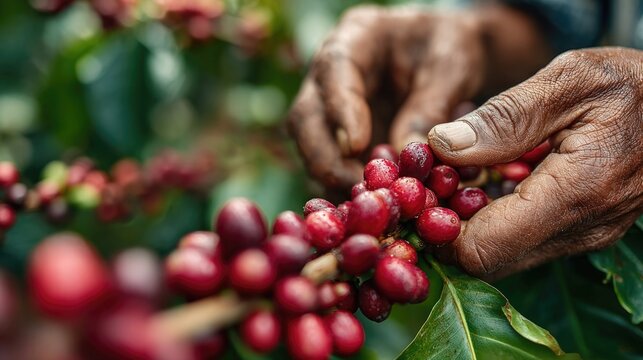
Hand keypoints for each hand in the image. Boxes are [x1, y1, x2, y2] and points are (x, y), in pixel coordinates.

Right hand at [288, 5, 549, 188]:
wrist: (446, 57)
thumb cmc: (449, 49)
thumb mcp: (452, 67)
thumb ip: (430, 106)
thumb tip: (404, 154)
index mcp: (355, 38)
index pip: (334, 69)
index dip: (339, 110)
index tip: (355, 145)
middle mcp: (330, 77)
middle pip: (306, 117)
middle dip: (326, 157)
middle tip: (359, 186)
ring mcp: (329, 111)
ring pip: (312, 148)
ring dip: (334, 178)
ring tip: (370, 202)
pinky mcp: (339, 141)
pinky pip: (331, 167)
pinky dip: (346, 188)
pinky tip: (371, 206)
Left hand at [429, 47, 642, 278]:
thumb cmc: (635, 85)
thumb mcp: (570, 81)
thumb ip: (504, 118)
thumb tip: (440, 147)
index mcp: (574, 195)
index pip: (481, 251)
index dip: (436, 229)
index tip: (418, 189)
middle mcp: (579, 230)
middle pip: (485, 261)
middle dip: (445, 227)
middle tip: (428, 181)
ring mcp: (583, 235)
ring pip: (502, 254)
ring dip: (467, 222)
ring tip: (453, 175)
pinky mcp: (581, 230)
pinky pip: (522, 239)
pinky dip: (492, 217)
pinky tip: (484, 178)